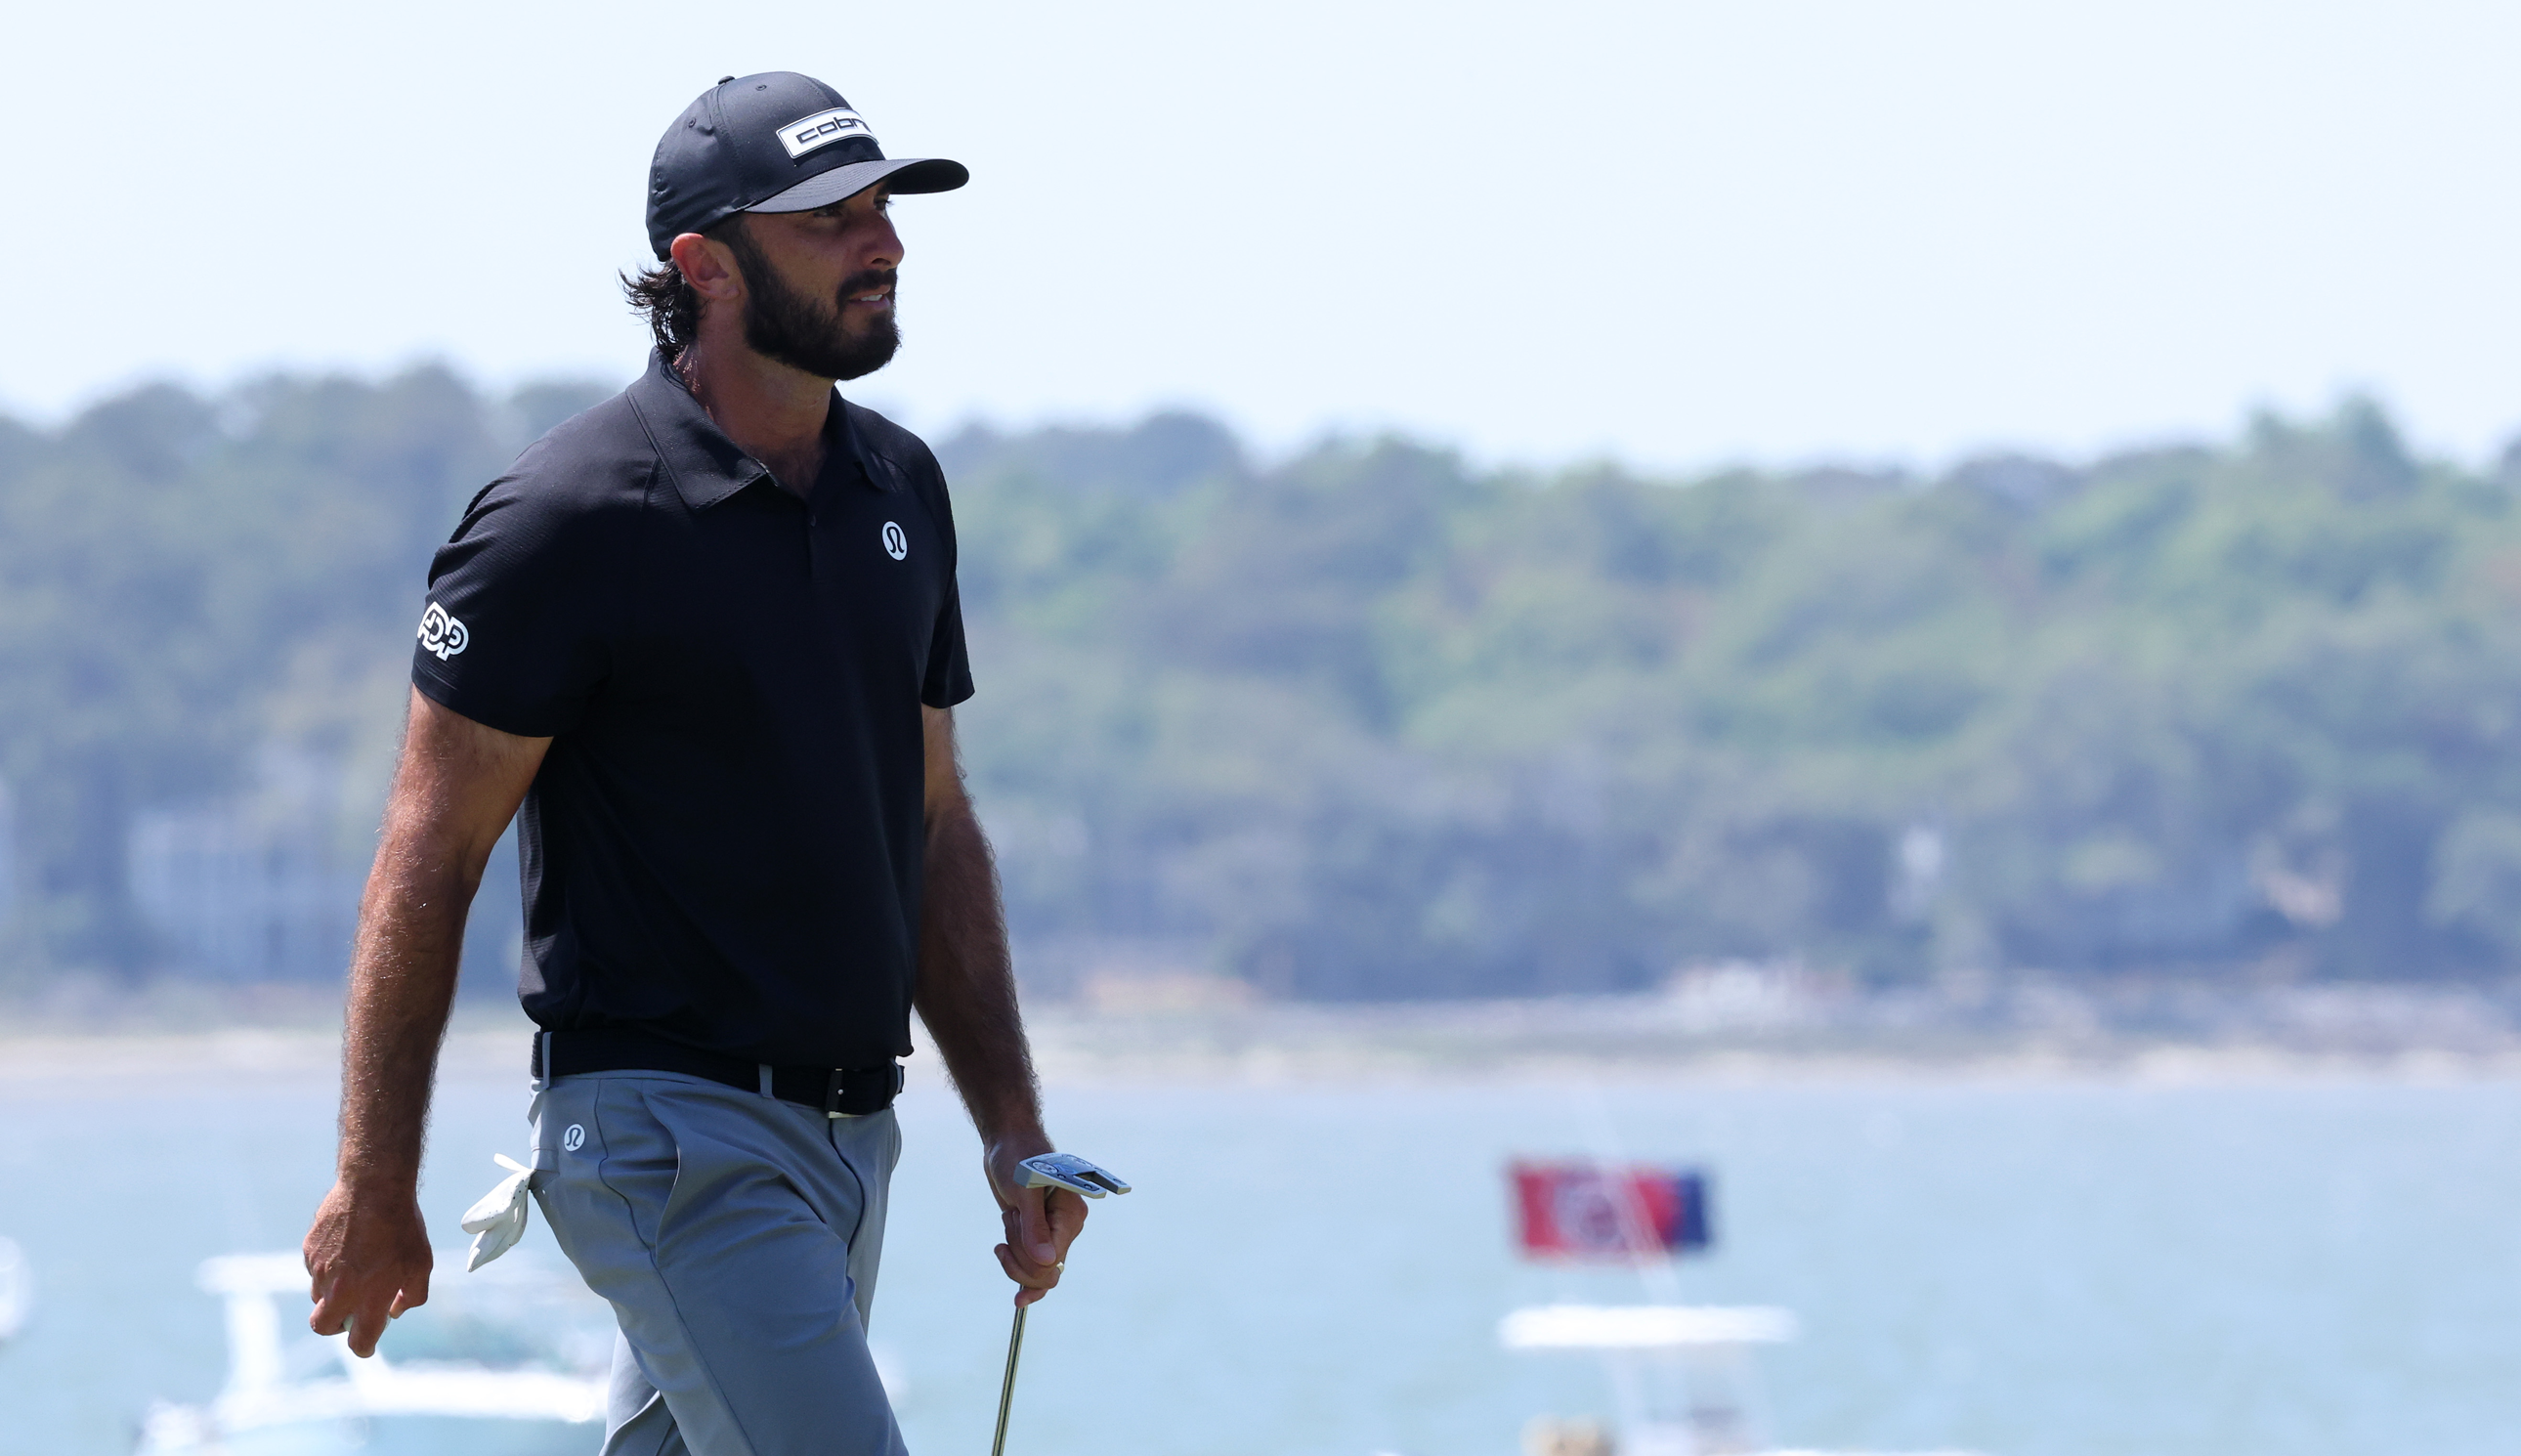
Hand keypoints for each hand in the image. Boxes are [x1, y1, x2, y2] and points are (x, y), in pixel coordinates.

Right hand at [304, 1180, 433, 1357]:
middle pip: (323, 1327)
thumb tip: (395, 1311)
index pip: (359, 1341)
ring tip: (355, 1271)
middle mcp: (339, 1291)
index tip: (367, 1344)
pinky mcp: (309, 1251)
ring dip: (332, 1294)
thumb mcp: (422, 1264)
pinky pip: (315, 1270)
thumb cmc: (403, 1227)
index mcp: (369, 1299)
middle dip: (337, 1326)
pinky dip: (328, 1268)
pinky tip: (346, 1248)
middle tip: (352, 1313)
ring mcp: (320, 1271)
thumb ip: (411, 1296)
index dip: (364, 1347)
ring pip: (318, 1296)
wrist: (374, 1187)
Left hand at [985, 1135, 1088, 1306]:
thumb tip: (1047, 1262)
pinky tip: (1001, 1251)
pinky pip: (1032, 1264)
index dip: (1026, 1262)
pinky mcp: (1040, 1233)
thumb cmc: (1017, 1158)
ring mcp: (1054, 1232)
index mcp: (1071, 1217)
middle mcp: (1067, 1228)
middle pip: (1045, 1273)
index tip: (1003, 1239)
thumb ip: (1034, 1227)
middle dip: (1018, 1261)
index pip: (1052, 1262)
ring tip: (1008, 1219)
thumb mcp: (1023, 1191)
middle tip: (1005, 1229)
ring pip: (1036, 1271)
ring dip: (1013, 1254)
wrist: (1009, 1142)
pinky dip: (1015, 1263)